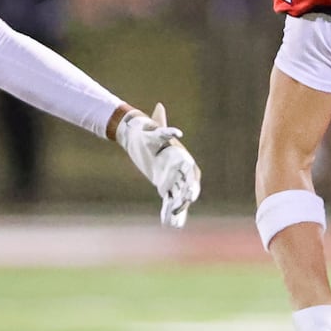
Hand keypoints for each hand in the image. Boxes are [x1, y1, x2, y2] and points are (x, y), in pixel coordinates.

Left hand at [116, 103, 202, 227]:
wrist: (138, 139)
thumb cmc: (147, 134)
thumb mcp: (152, 131)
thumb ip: (159, 123)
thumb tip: (159, 107)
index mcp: (183, 158)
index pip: (191, 174)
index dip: (191, 184)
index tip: (190, 193)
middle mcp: (181, 170)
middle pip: (186, 187)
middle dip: (185, 197)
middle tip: (183, 204)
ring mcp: (173, 180)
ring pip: (178, 196)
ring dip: (178, 208)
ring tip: (174, 218)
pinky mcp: (164, 187)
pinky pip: (169, 201)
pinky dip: (169, 212)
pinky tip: (169, 223)